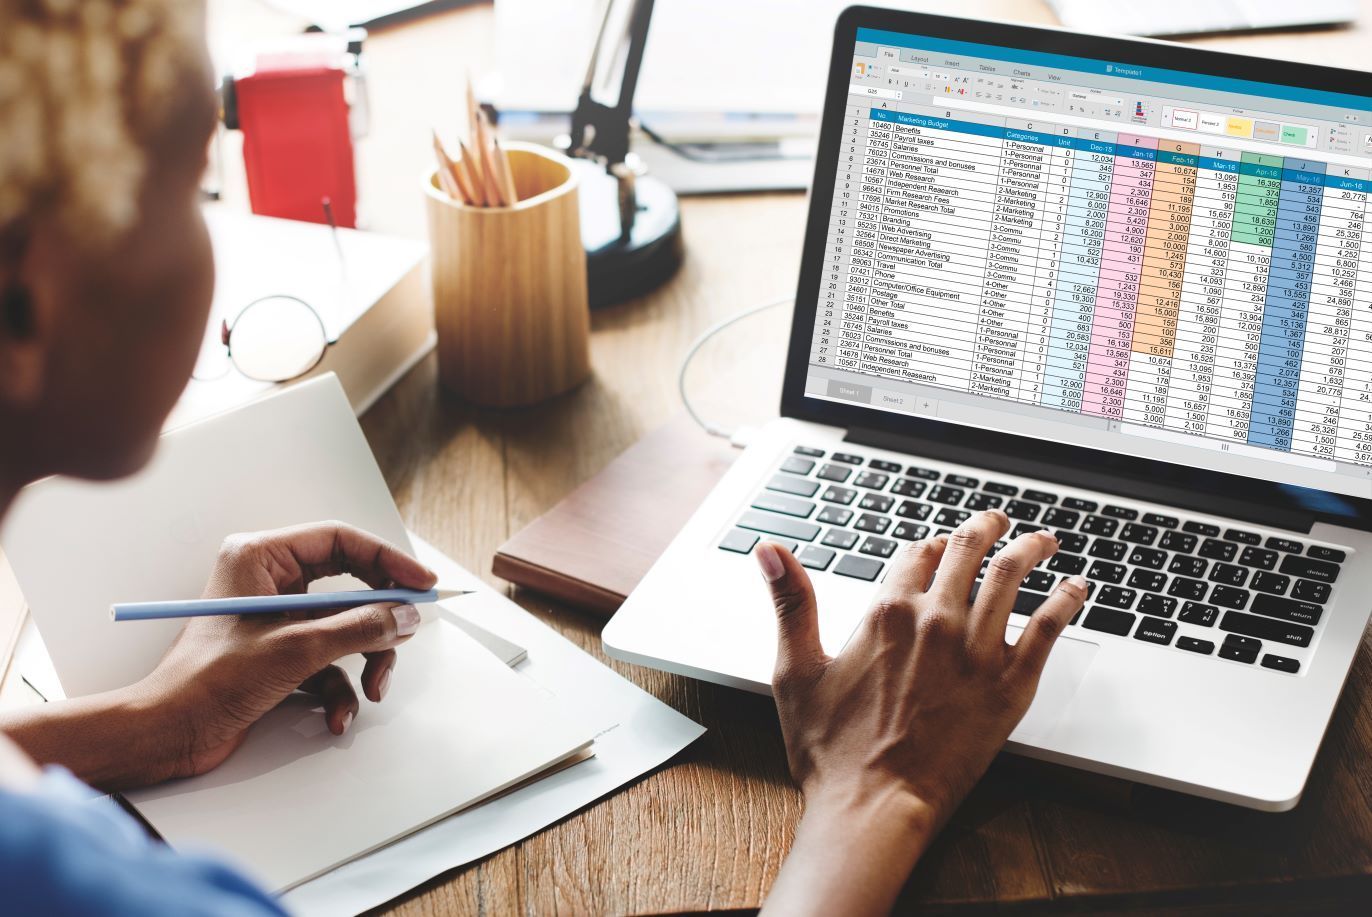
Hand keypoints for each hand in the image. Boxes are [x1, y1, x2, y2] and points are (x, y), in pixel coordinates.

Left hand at [136, 521, 437, 780]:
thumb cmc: (207, 682)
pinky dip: (340, 689)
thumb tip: (405, 616)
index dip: (388, 561)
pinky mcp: (279, 653)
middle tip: (405, 634)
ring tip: (371, 689)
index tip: (421, 584)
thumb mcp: (296, 649)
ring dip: (364, 661)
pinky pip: (329, 660)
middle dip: (378, 621)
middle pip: (350, 586)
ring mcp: (276, 619)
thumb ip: (359, 628)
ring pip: (345, 627)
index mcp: (260, 558)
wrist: (168, 734)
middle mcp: (269, 581)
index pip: (340, 541)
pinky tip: (336, 715)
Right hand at [756, 509, 1087, 914]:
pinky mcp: (1010, 685)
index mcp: (886, 613)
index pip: (917, 553)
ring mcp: (977, 652)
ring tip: (1042, 540)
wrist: (874, 806)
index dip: (929, 544)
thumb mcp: (796, 670)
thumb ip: (791, 602)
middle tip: (997, 521)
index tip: (939, 544)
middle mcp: (936, 621)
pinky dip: (1066, 600)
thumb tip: (770, 550)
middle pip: (969, 552)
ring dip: (1030, 548)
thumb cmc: (831, 751)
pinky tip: (1076, 588)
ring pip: (1012, 577)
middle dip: (985, 528)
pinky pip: (1048, 628)